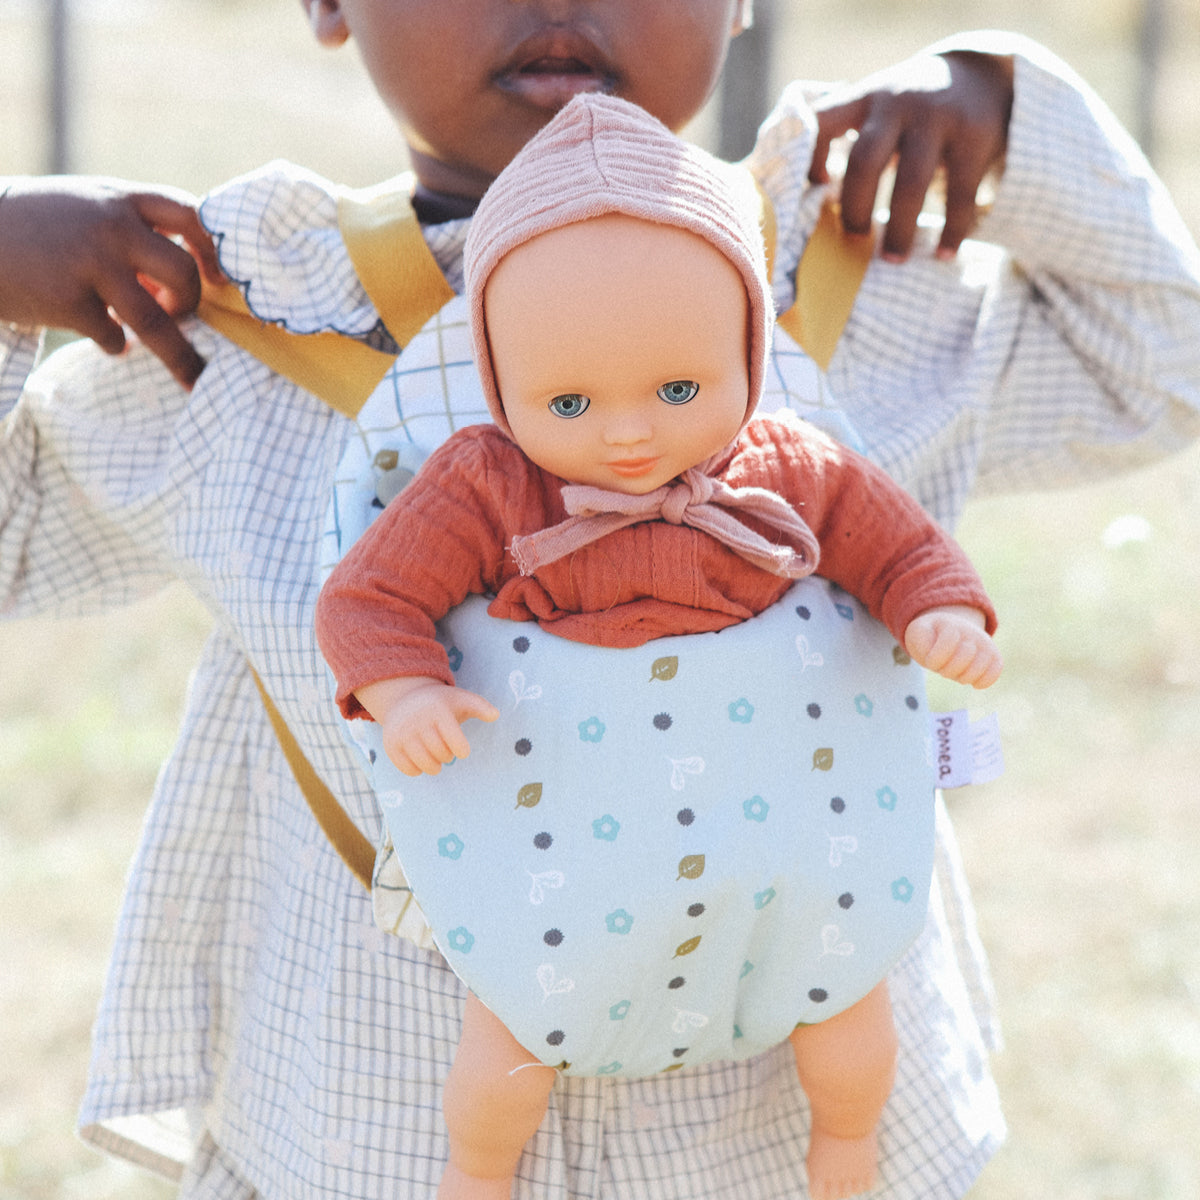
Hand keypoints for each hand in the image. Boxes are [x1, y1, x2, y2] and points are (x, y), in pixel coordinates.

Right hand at [0, 177, 224, 388]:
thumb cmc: (36, 226)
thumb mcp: (86, 207)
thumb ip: (133, 230)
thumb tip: (185, 280)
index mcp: (120, 199)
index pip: (190, 215)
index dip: (214, 251)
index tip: (221, 280)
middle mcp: (111, 228)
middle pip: (183, 274)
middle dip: (191, 303)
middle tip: (180, 314)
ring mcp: (90, 265)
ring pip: (157, 322)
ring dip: (180, 355)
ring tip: (194, 376)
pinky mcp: (69, 302)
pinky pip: (114, 339)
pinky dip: (114, 344)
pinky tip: (100, 334)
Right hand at [356, 676, 499, 776]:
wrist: (405, 698)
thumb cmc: (440, 703)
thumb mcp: (461, 699)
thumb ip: (480, 706)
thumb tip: (496, 715)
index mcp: (438, 710)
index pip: (456, 744)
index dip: (462, 750)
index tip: (461, 749)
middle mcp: (417, 720)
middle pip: (442, 755)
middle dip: (447, 756)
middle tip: (444, 749)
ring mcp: (401, 733)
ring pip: (425, 765)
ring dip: (435, 766)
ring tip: (435, 757)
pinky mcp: (390, 745)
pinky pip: (409, 770)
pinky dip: (417, 770)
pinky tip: (419, 759)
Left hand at [810, 50, 1013, 260]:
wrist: (984, 74)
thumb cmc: (912, 111)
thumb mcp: (878, 106)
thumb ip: (847, 136)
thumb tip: (811, 199)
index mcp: (865, 98)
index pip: (822, 121)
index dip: (809, 159)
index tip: (817, 190)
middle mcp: (899, 104)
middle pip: (865, 162)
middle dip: (855, 209)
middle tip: (855, 240)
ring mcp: (939, 118)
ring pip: (910, 183)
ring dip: (899, 229)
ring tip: (893, 259)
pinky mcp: (976, 136)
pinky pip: (960, 193)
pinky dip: (952, 229)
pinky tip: (944, 253)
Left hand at [904, 605, 1001, 688]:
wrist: (947, 632)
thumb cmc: (929, 637)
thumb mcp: (918, 633)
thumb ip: (920, 641)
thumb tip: (933, 659)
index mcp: (950, 624)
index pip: (949, 640)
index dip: (935, 659)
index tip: (930, 661)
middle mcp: (971, 632)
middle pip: (965, 656)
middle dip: (948, 669)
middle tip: (943, 668)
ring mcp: (984, 644)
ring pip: (981, 666)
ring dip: (964, 677)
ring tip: (957, 674)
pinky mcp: (994, 656)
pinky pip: (995, 672)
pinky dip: (983, 682)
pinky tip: (973, 684)